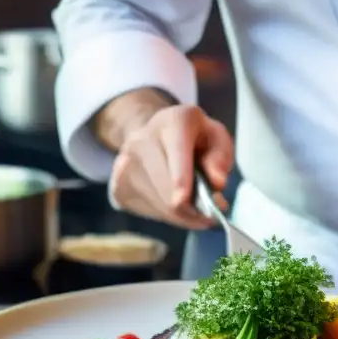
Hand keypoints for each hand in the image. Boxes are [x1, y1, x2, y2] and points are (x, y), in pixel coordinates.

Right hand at [110, 104, 233, 228]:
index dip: (180, 175)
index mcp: (173, 120)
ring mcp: (124, 163)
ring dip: (180, 215)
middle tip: (209, 218)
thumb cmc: (194, 140)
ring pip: (158, 204)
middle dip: (190, 208)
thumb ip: (220, 159)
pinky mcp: (118, 186)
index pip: (176, 148)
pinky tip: (172, 202)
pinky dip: (166, 215)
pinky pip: (147, 212)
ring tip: (193, 206)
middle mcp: (141, 138)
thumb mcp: (217, 139)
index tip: (184, 199)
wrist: (156, 136)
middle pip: (165, 185)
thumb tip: (217, 183)